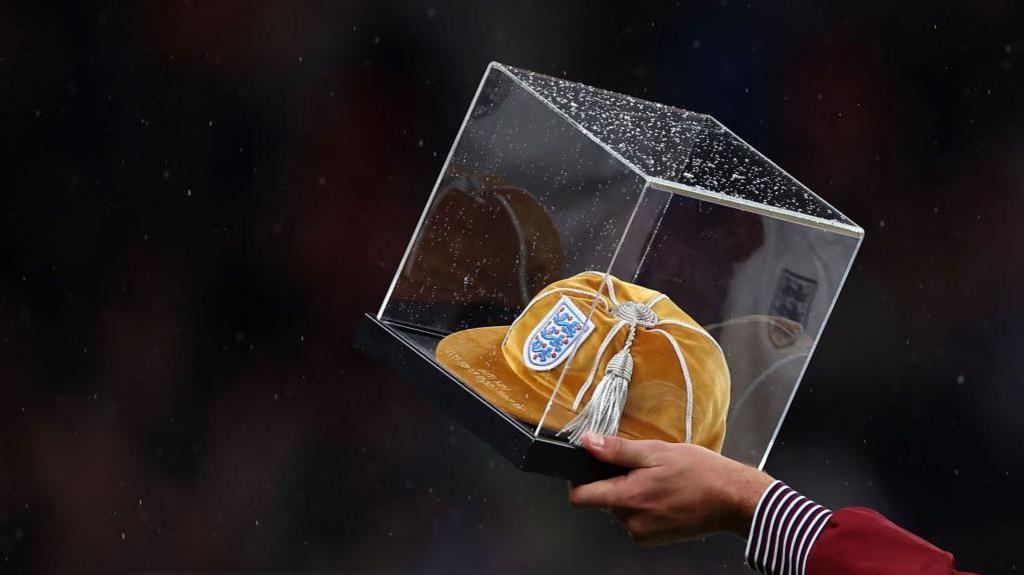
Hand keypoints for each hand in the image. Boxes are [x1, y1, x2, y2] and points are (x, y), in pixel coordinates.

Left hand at [568, 432, 773, 544]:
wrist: (732, 498)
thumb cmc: (701, 473)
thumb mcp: (656, 452)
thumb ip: (617, 450)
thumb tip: (588, 443)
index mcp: (629, 498)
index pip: (581, 497)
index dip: (578, 479)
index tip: (588, 467)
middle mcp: (632, 522)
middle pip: (603, 500)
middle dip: (616, 481)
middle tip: (643, 468)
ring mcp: (643, 533)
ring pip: (620, 508)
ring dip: (631, 492)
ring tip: (658, 480)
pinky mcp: (654, 538)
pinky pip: (636, 518)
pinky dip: (644, 504)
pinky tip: (664, 493)